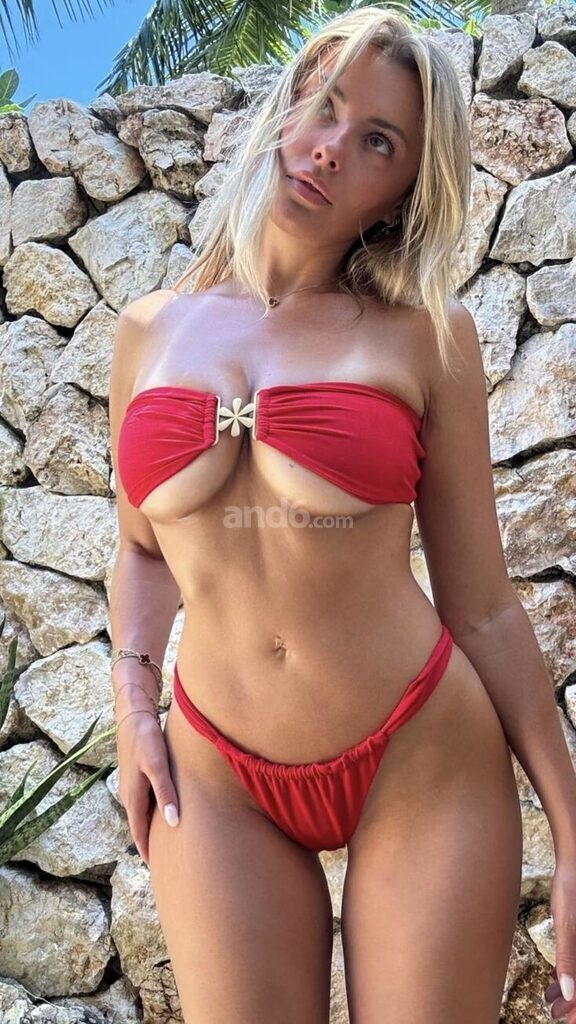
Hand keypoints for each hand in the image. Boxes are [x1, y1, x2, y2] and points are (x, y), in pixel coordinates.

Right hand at [116, 710, 179, 866]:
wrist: (132, 713)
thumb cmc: (146, 738)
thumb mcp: (158, 765)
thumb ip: (166, 792)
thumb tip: (173, 822)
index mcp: (132, 796)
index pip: (139, 831)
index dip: (147, 849)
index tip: (155, 868)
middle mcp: (128, 793)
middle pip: (139, 824)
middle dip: (149, 841)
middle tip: (163, 859)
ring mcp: (130, 784)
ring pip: (141, 812)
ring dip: (150, 825)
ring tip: (165, 839)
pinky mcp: (136, 774)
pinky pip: (143, 800)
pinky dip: (151, 810)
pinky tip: (163, 809)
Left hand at [545, 859, 575, 1019]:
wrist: (573, 865)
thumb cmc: (571, 891)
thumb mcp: (566, 925)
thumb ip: (567, 959)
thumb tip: (568, 993)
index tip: (567, 1021)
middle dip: (573, 1002)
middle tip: (554, 1011)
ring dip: (568, 989)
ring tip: (549, 998)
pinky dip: (567, 972)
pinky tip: (552, 979)